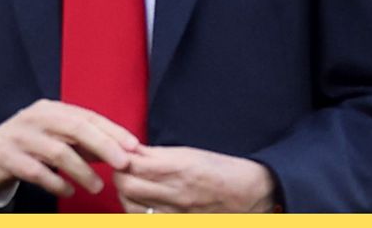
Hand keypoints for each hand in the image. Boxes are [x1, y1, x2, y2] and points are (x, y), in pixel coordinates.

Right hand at [0, 99, 139, 200]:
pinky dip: (56, 182)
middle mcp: (35, 117)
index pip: (87, 116)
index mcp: (50, 109)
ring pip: (57, 152)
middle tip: (123, 165)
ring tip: (97, 187)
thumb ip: (85, 143)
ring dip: (82, 171)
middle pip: (74, 128)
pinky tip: (68, 191)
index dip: (112, 131)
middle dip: (103, 146)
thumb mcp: (56, 137)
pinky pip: (36, 171)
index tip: (134, 147)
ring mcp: (19, 136)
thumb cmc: (31, 145)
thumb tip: (122, 152)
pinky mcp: (7, 157)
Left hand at [115, 145, 276, 212]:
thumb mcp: (189, 153)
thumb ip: (157, 154)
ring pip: (131, 207)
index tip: (121, 155)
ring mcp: (177, 213)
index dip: (119, 158)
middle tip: (124, 170)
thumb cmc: (221, 169)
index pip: (130, 164)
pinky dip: (139, 212)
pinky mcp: (180, 224)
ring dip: (126, 196)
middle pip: (125, 187)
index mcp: (178, 168)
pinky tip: (143, 204)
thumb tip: (130, 150)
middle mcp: (176, 193)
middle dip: (119, 176)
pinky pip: (148, 221)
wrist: (252, 194)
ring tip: (133, 187)